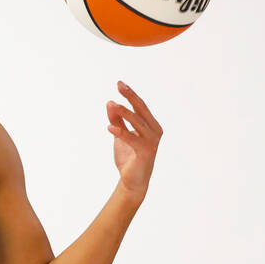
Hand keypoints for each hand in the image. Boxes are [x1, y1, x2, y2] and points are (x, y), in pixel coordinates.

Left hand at [106, 81, 162, 198]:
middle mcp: (154, 131)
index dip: (130, 95)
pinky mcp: (146, 152)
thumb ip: (116, 120)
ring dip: (124, 113)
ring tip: (112, 105)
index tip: (119, 83)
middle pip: (141, 110)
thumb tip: (110, 103)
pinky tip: (109, 127)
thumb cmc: (128, 157)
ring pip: (137, 122)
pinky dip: (121, 133)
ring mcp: (152, 141)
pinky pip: (132, 139)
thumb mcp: (120, 135)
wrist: (132, 180)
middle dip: (130, 97)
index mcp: (151, 125)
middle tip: (119, 85)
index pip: (140, 106)